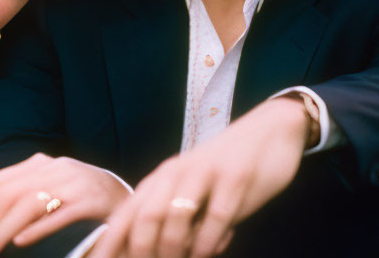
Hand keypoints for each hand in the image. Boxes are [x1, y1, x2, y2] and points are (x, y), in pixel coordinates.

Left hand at [0, 153, 131, 256]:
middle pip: (8, 193)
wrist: (126, 194)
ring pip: (29, 203)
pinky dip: (36, 228)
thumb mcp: (46, 185)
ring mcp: (74, 183)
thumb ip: (11, 190)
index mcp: (41, 163)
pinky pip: (58, 214)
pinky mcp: (91, 201)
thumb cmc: (79, 193)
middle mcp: (55, 169)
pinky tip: (20, 242)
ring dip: (4, 229)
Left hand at [91, 96, 309, 257]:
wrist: (267, 133)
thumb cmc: (224, 172)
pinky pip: (216, 216)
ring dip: (175, 249)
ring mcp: (206, 173)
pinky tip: (209, 252)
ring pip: (176, 216)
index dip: (111, 241)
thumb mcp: (192, 192)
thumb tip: (146, 253)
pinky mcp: (236, 178)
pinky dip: (209, 241)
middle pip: (147, 216)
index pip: (128, 212)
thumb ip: (172, 219)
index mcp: (162, 177)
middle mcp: (177, 173)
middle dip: (142, 251)